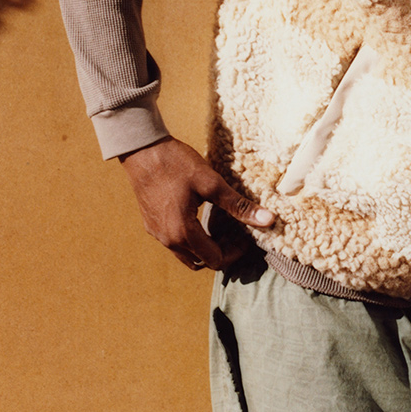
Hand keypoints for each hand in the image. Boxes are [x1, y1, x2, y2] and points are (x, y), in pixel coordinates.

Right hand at [119, 136, 274, 270]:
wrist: (142, 150)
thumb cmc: (176, 163)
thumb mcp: (211, 183)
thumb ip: (238, 206)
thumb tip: (268, 221)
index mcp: (183, 232)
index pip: (216, 261)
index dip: (236, 252)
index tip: (246, 235)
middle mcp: (168, 240)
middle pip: (202, 261)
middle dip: (223, 250)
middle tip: (237, 230)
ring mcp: (157, 234)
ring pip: (188, 254)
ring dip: (207, 246)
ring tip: (222, 224)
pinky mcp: (151, 225)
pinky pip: (175, 243)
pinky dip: (193, 239)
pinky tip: (202, 216)